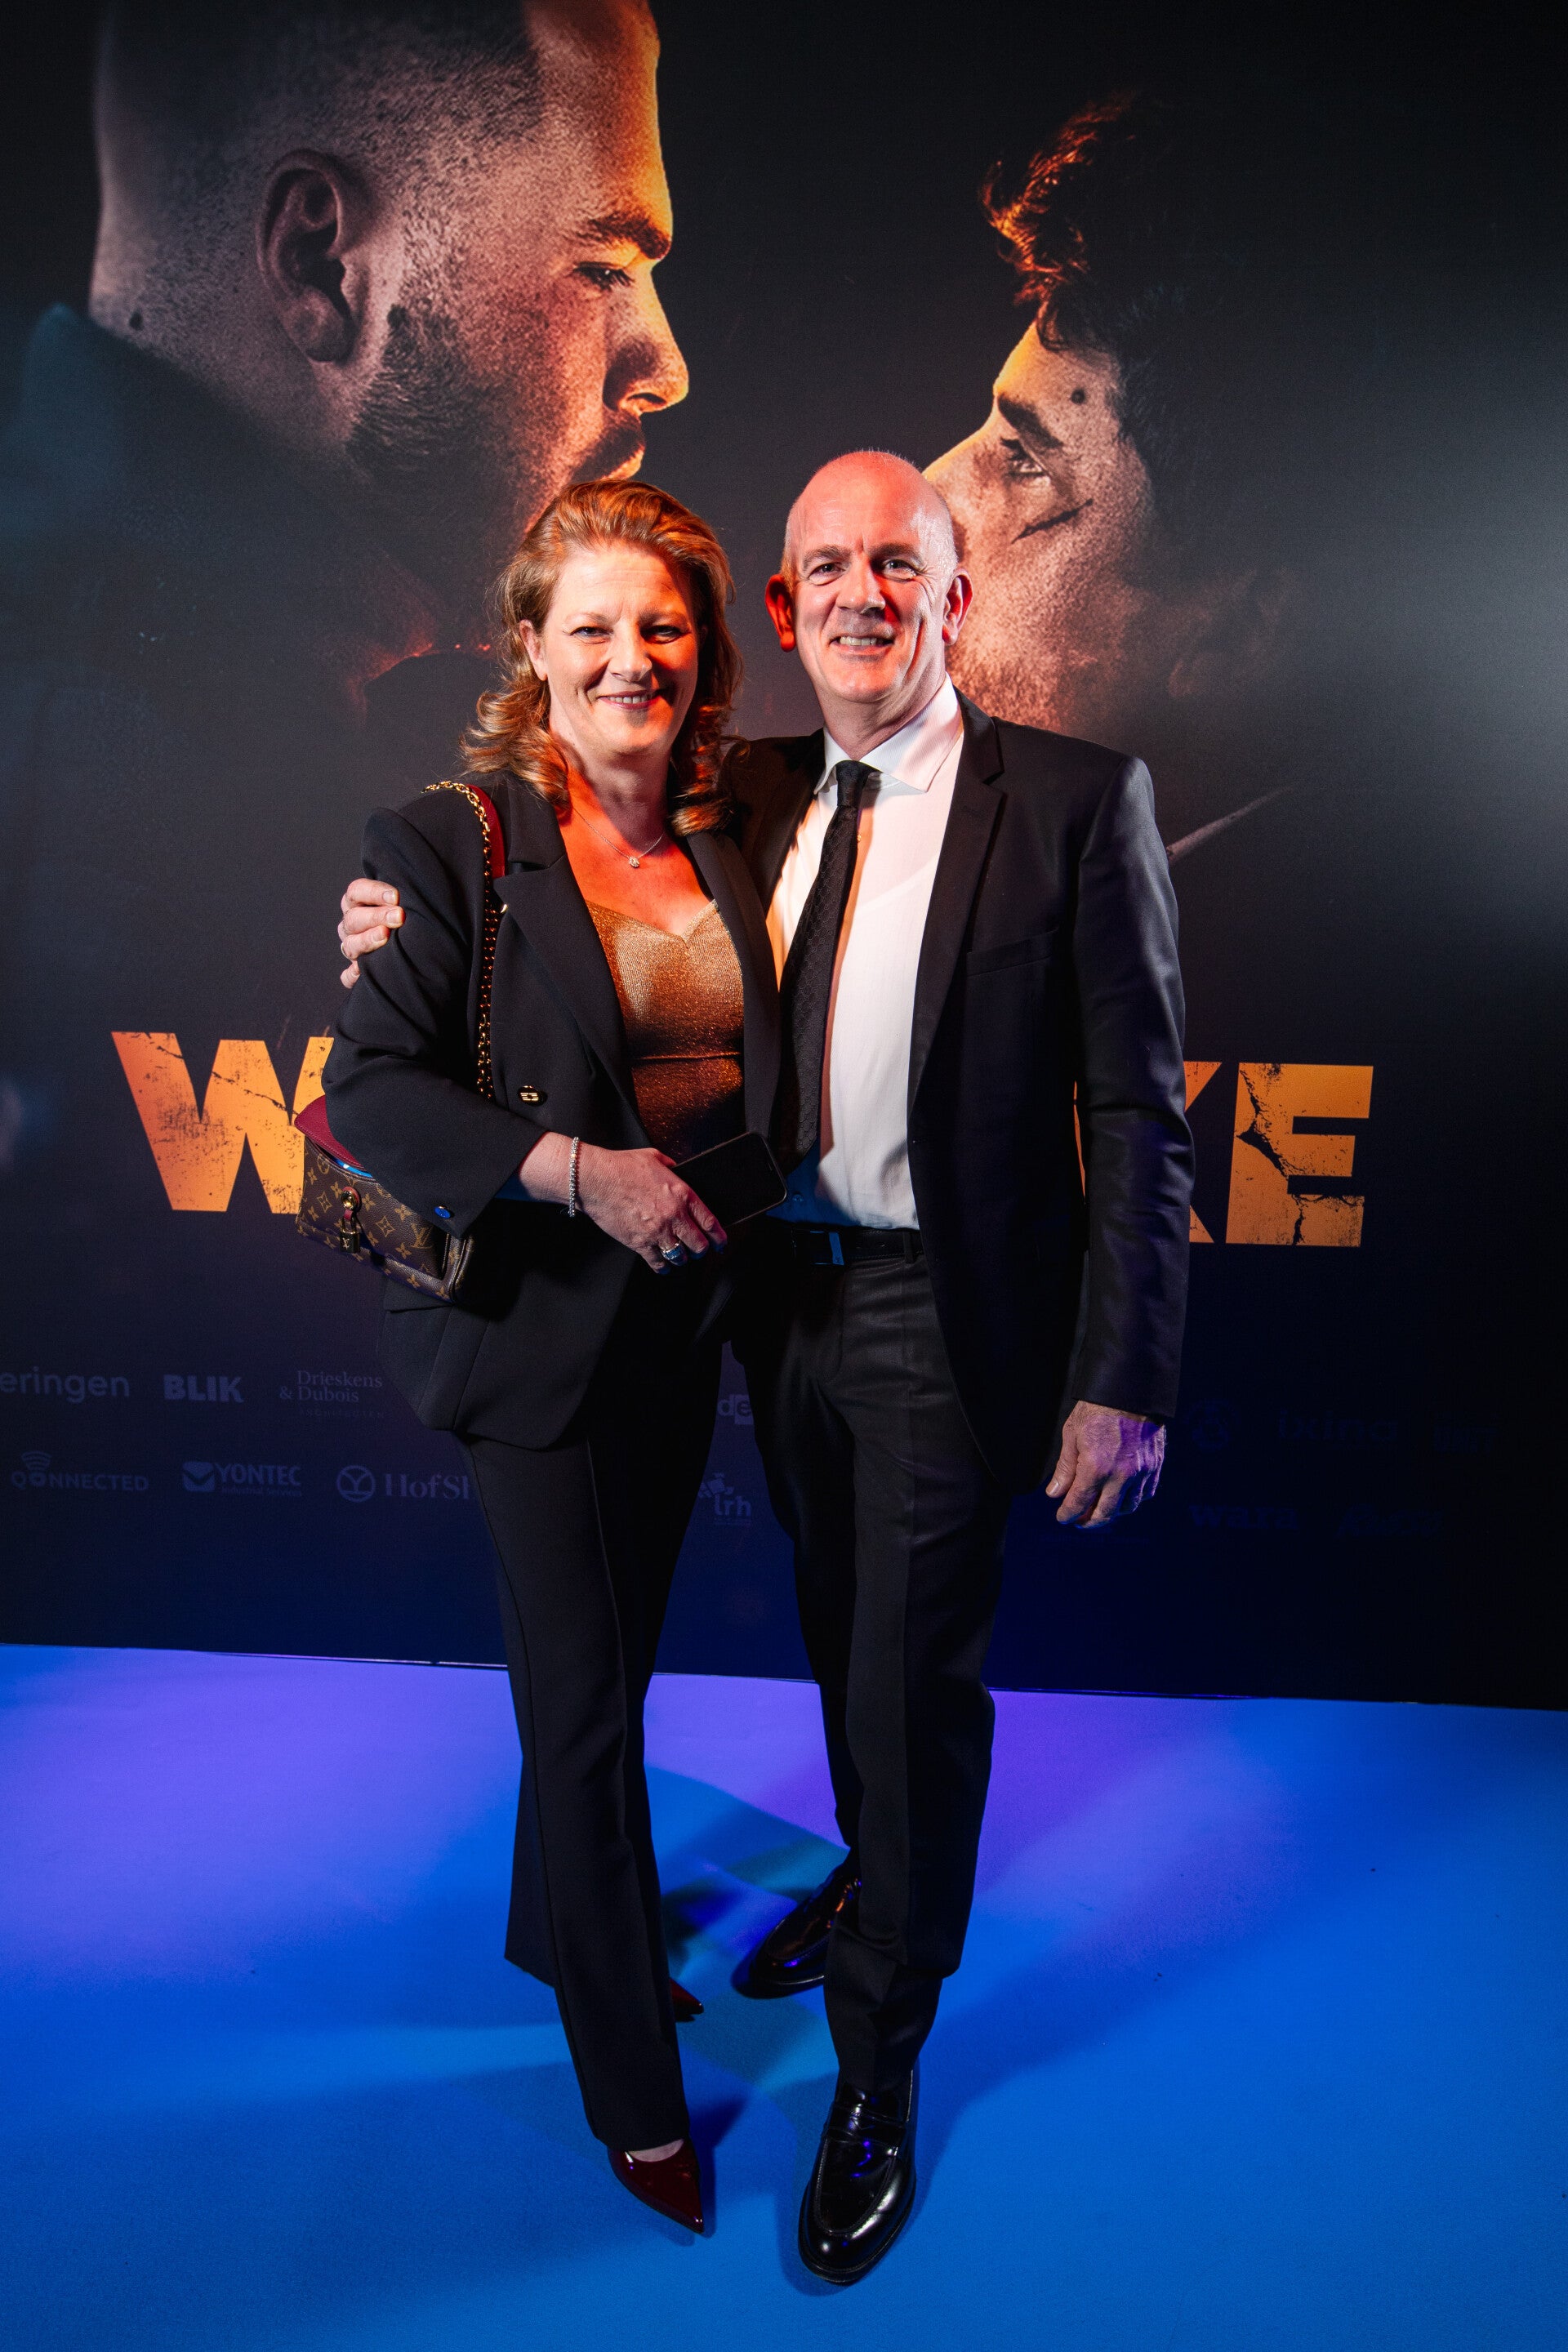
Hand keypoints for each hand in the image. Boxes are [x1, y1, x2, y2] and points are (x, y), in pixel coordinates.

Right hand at [338, 878, 402, 988]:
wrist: (418, 947)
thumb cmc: (411, 915)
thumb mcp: (404, 901)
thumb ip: (403, 896)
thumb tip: (412, 891)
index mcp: (357, 902)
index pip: (356, 891)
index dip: (374, 892)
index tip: (396, 896)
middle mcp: (351, 924)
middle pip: (353, 918)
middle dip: (376, 916)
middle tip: (399, 916)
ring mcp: (352, 947)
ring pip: (350, 945)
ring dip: (367, 940)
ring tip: (385, 936)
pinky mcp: (355, 971)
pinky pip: (348, 976)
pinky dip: (353, 975)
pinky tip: (362, 972)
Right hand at [516, 1135, 726, 1270]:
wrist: (595, 1179)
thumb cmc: (620, 1167)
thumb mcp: (654, 1157)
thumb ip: (671, 1167)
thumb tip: (676, 1170)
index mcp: (681, 1193)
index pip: (710, 1221)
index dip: (719, 1237)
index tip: (720, 1242)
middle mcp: (673, 1215)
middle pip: (699, 1244)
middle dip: (701, 1249)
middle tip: (699, 1249)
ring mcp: (657, 1231)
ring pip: (680, 1257)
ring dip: (682, 1258)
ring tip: (680, 1257)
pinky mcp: (639, 1243)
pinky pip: (657, 1262)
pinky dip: (662, 1266)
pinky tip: (663, 1265)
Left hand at [1046, 1400, 1164, 1528]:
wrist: (1130, 1390)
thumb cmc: (1097, 1410)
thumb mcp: (1072, 1435)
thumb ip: (1065, 1468)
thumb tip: (1054, 1493)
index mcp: (1096, 1468)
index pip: (1079, 1503)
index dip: (1068, 1514)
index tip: (1063, 1517)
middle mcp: (1121, 1475)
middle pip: (1104, 1513)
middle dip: (1089, 1522)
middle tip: (1080, 1521)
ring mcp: (1141, 1473)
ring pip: (1127, 1507)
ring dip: (1111, 1512)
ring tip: (1099, 1508)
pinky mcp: (1155, 1466)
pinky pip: (1145, 1494)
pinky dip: (1132, 1500)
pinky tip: (1121, 1495)